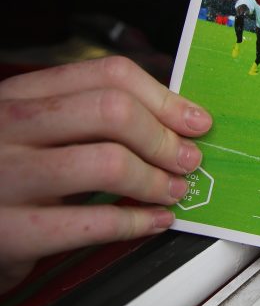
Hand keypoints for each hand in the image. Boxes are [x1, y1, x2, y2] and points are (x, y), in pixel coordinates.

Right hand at [0, 57, 211, 292]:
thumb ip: (89, 116)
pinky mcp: (6, 231)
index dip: (164, 98)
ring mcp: (3, 177)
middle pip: (112, 110)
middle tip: (187, 159)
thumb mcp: (35, 131)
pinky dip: (136, 223)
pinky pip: (89, 223)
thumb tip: (175, 116)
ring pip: (106, 162)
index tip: (195, 120)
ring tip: (172, 191)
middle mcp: (8, 127)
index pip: (107, 74)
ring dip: (155, 180)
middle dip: (164, 137)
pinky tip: (153, 221)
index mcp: (21, 95)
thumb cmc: (5, 178)